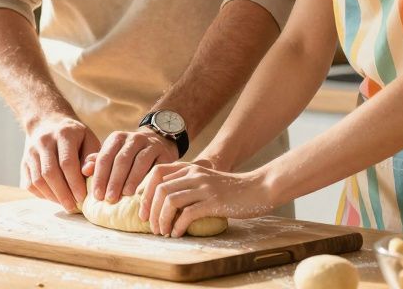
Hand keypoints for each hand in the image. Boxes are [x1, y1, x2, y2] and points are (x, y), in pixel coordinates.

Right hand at [20, 115, 99, 211]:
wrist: (47, 122)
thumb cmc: (75, 136)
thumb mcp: (88, 139)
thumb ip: (92, 156)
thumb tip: (88, 173)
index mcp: (63, 133)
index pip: (67, 162)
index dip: (75, 183)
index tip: (83, 197)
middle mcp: (44, 141)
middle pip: (50, 173)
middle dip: (63, 194)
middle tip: (74, 207)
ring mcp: (31, 152)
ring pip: (38, 180)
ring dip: (52, 197)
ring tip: (66, 205)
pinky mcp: (23, 162)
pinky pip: (30, 184)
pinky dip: (42, 195)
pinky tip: (55, 198)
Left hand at [79, 127, 177, 203]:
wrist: (159, 142)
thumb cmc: (130, 155)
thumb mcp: (113, 155)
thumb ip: (99, 162)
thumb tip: (85, 170)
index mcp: (117, 138)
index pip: (105, 157)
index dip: (100, 176)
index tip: (96, 195)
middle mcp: (133, 138)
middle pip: (122, 160)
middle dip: (114, 180)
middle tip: (109, 199)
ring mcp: (150, 145)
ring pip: (140, 162)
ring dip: (132, 179)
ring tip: (125, 195)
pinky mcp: (165, 153)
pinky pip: (157, 166)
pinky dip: (150, 179)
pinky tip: (145, 191)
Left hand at [141, 162, 275, 236]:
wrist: (259, 188)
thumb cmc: (232, 189)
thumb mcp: (207, 181)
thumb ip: (188, 185)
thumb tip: (164, 202)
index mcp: (190, 169)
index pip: (157, 174)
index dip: (145, 192)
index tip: (143, 210)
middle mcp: (195, 175)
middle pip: (160, 189)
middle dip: (150, 210)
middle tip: (151, 225)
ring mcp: (204, 187)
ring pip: (170, 200)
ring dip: (162, 219)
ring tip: (163, 231)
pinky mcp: (214, 202)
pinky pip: (187, 214)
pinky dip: (178, 226)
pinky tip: (177, 234)